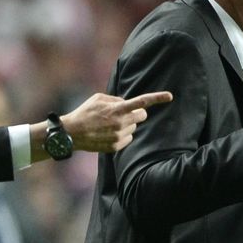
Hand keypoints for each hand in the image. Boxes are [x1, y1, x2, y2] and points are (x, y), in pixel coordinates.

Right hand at [30, 91, 172, 160]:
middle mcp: (121, 123)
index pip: (142, 102)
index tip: (170, 96)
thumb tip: (126, 103)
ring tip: (109, 124)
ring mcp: (120, 136)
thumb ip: (115, 99)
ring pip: (133, 128)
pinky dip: (122, 135)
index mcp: (118, 109)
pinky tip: (108, 133)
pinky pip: (128, 138)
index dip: (157, 98)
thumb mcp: (98, 98)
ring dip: (127, 124)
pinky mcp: (117, 146)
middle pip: (141, 116)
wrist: (72, 133)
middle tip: (125, 113)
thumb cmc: (84, 112)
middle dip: (137, 113)